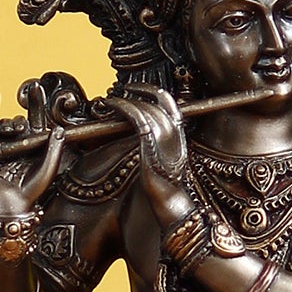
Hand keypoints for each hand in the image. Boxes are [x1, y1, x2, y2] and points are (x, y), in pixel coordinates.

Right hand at [0, 90, 66, 219]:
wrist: (12, 207)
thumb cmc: (33, 191)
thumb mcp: (48, 169)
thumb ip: (54, 149)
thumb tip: (59, 128)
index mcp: (36, 147)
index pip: (38, 121)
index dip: (38, 105)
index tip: (38, 87)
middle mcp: (20, 144)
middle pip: (23, 121)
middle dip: (27, 111)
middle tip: (31, 101)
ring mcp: (4, 146)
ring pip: (7, 126)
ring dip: (12, 123)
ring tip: (17, 129)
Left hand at [104, 88, 194, 227]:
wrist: (169, 202)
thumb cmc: (164, 187)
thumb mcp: (165, 160)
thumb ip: (158, 145)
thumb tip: (143, 136)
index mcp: (179, 135)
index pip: (170, 103)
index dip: (153, 91)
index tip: (138, 89)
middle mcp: (174, 133)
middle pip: (157, 100)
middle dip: (138, 92)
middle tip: (121, 91)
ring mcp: (164, 138)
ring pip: (146, 107)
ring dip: (127, 99)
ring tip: (112, 100)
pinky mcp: (150, 145)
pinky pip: (137, 117)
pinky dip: (123, 107)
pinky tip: (112, 106)